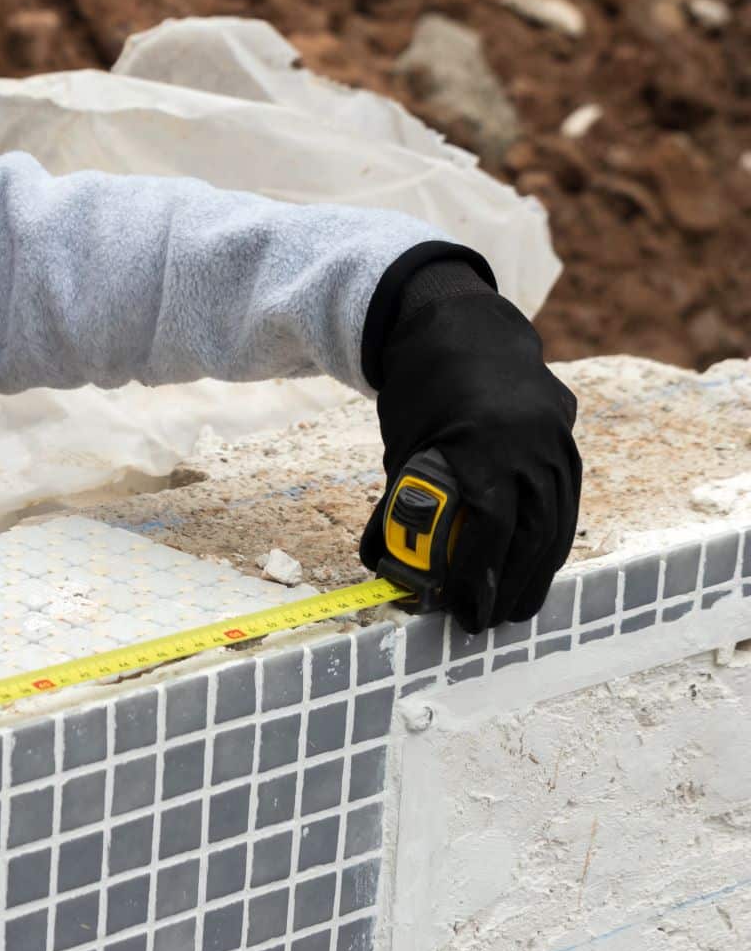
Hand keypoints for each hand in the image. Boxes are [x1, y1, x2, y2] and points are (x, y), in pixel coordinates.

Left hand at [361, 280, 581, 633]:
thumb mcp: (401, 445)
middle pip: (533, 535)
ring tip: (513, 608)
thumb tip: (383, 562)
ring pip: (557, 524)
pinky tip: (534, 569)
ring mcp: (558, 443)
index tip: (462, 609)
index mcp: (486, 445)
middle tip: (487, 622)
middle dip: (510, 586)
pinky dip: (552, 542)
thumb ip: (398, 503)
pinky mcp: (568, 443)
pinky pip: (567, 504)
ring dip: (536, 573)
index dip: (478, 575)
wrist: (462, 328)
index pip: (491, 527)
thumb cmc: (420, 390)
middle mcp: (532, 446)